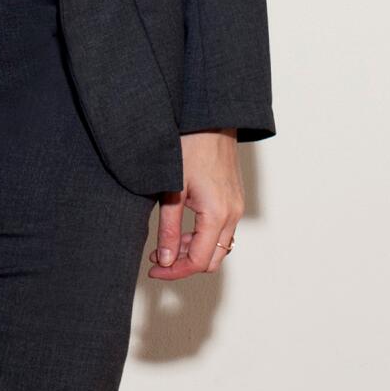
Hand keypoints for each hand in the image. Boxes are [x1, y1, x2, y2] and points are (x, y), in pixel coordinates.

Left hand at [147, 129, 242, 278]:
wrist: (208, 118)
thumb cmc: (188, 146)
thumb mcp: (171, 190)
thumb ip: (169, 229)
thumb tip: (165, 259)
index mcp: (217, 214)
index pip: (199, 261)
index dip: (174, 272)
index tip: (153, 269)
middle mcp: (232, 214)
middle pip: (212, 260)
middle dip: (184, 264)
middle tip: (157, 258)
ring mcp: (236, 206)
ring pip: (218, 247)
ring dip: (192, 251)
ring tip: (165, 243)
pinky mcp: (233, 199)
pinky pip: (221, 231)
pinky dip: (202, 238)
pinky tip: (181, 228)